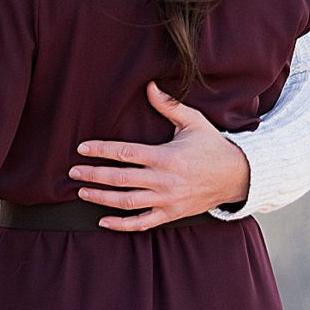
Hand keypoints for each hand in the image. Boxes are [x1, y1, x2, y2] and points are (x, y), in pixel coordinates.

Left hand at [70, 81, 250, 231]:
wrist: (237, 177)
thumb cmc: (212, 146)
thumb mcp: (193, 122)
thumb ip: (169, 105)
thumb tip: (150, 85)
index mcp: (165, 156)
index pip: (125, 153)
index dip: (101, 151)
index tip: (82, 149)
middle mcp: (163, 180)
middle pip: (119, 179)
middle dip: (93, 175)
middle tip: (73, 172)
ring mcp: (166, 200)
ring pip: (126, 202)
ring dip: (101, 198)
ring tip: (82, 192)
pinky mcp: (170, 214)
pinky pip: (141, 223)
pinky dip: (121, 225)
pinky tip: (103, 221)